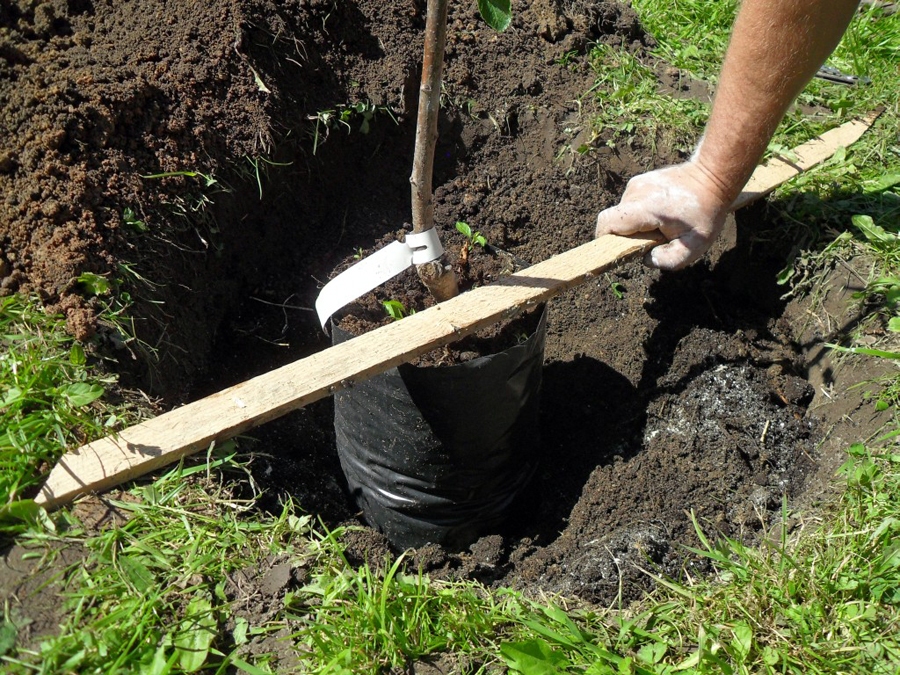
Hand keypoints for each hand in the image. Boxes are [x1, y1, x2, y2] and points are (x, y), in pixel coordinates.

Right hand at [595, 161, 732, 270]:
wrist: (713, 177)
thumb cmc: (705, 213)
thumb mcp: (694, 246)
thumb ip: (669, 261)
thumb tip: (647, 258)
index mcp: (645, 208)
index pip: (607, 223)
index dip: (605, 240)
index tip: (619, 250)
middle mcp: (636, 192)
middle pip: (614, 220)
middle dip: (626, 236)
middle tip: (651, 240)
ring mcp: (637, 183)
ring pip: (623, 213)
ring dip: (635, 225)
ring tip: (660, 226)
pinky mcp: (640, 180)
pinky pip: (630, 204)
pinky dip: (640, 214)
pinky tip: (661, 215)